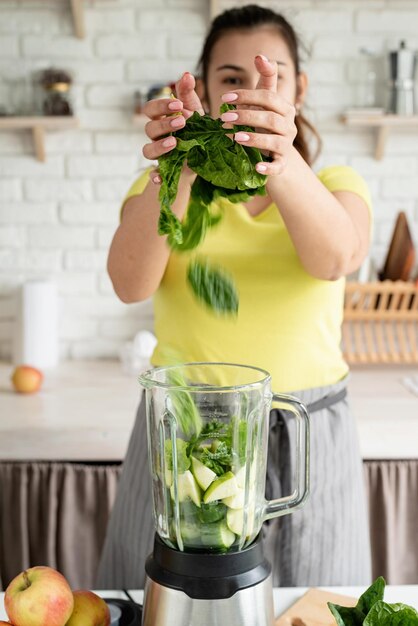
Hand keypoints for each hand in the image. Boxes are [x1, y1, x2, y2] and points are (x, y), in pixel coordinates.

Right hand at [142, 72, 203, 183]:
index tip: (178, 104)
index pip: (150, 109)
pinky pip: (154, 175)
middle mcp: (156, 136)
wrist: (205, 155)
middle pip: (149, 128)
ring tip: (174, 143)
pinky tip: (160, 178)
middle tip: (182, 122)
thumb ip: (188, 93)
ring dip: (159, 146)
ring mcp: (158, 154)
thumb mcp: (194, 110)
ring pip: (147, 150)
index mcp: (160, 118)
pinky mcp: (164, 171)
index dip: (161, 105)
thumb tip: (186, 74)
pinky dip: (155, 176)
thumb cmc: (196, 129)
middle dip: (164, 124)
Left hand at [220, 55, 296, 175]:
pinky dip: (268, 167)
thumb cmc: (264, 124)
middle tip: (224, 119)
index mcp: (285, 108)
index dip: (247, 96)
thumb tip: (260, 56)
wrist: (274, 154)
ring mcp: (286, 146)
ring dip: (254, 138)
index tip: (225, 99)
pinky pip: (277, 166)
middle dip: (246, 117)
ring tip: (235, 138)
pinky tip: (256, 167)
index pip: (268, 97)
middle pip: (270, 118)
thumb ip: (265, 79)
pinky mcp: (281, 164)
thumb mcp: (264, 102)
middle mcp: (289, 126)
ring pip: (274, 140)